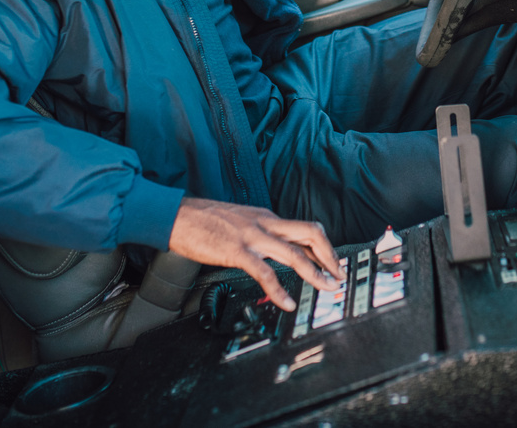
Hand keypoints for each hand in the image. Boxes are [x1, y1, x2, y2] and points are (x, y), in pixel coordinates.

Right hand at [168, 198, 343, 310]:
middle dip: (330, 256)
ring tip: (326, 287)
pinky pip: (264, 272)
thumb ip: (259, 232)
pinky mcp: (236, 251)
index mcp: (267, 217)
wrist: (177, 215)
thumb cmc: (204, 220)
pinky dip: (279, 288)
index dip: (325, 247)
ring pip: (294, 252)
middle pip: (310, 233)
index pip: (306, 228)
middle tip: (339, 276)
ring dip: (315, 272)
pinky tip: (286, 302)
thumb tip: (273, 249)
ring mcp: (252, 236)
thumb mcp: (240, 220)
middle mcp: (265, 223)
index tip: (334, 263)